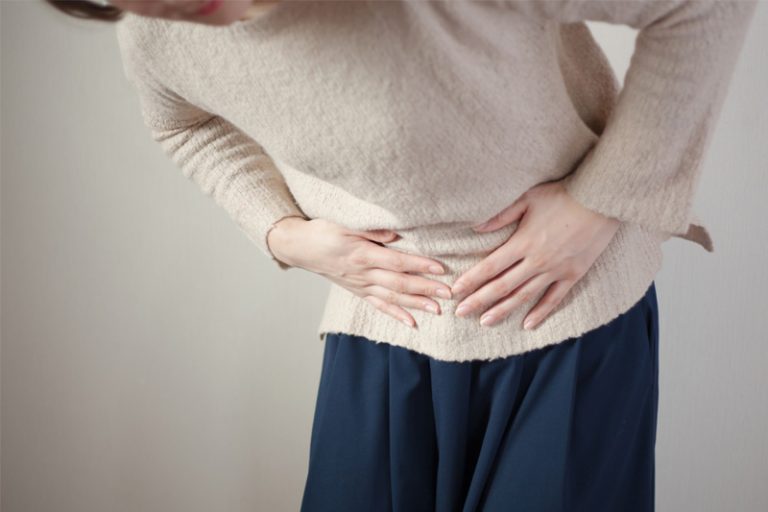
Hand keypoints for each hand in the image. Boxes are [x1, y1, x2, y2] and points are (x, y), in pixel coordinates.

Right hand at [267, 217, 452, 327]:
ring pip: (392, 297)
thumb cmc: (324, 230)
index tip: (441, 269)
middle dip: (425, 288)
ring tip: (437, 310)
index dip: (419, 265)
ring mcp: (360, 285)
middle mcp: (363, 273)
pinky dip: (396, 314)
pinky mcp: (358, 291)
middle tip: (448, 293)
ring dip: (416, 304)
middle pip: (399, 283)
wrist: (301, 247)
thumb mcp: (346, 222)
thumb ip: (373, 229)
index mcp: (363, 254)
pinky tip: (412, 323)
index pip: (397, 261)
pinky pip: (379, 305)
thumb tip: (397, 233)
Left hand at [451, 180, 620, 329]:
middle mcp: (536, 261)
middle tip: (460, 313)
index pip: (490, 267)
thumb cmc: (563, 195)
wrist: (602, 200)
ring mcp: (556, 270)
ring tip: (485, 322)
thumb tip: (475, 227)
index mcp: (523, 242)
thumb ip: (501, 216)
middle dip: (479, 300)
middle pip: (502, 286)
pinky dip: (540, 313)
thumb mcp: (528, 199)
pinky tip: (527, 324)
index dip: (471, 280)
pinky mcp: (573, 274)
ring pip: (524, 296)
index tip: (455, 292)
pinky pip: (554, 299)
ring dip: (503, 310)